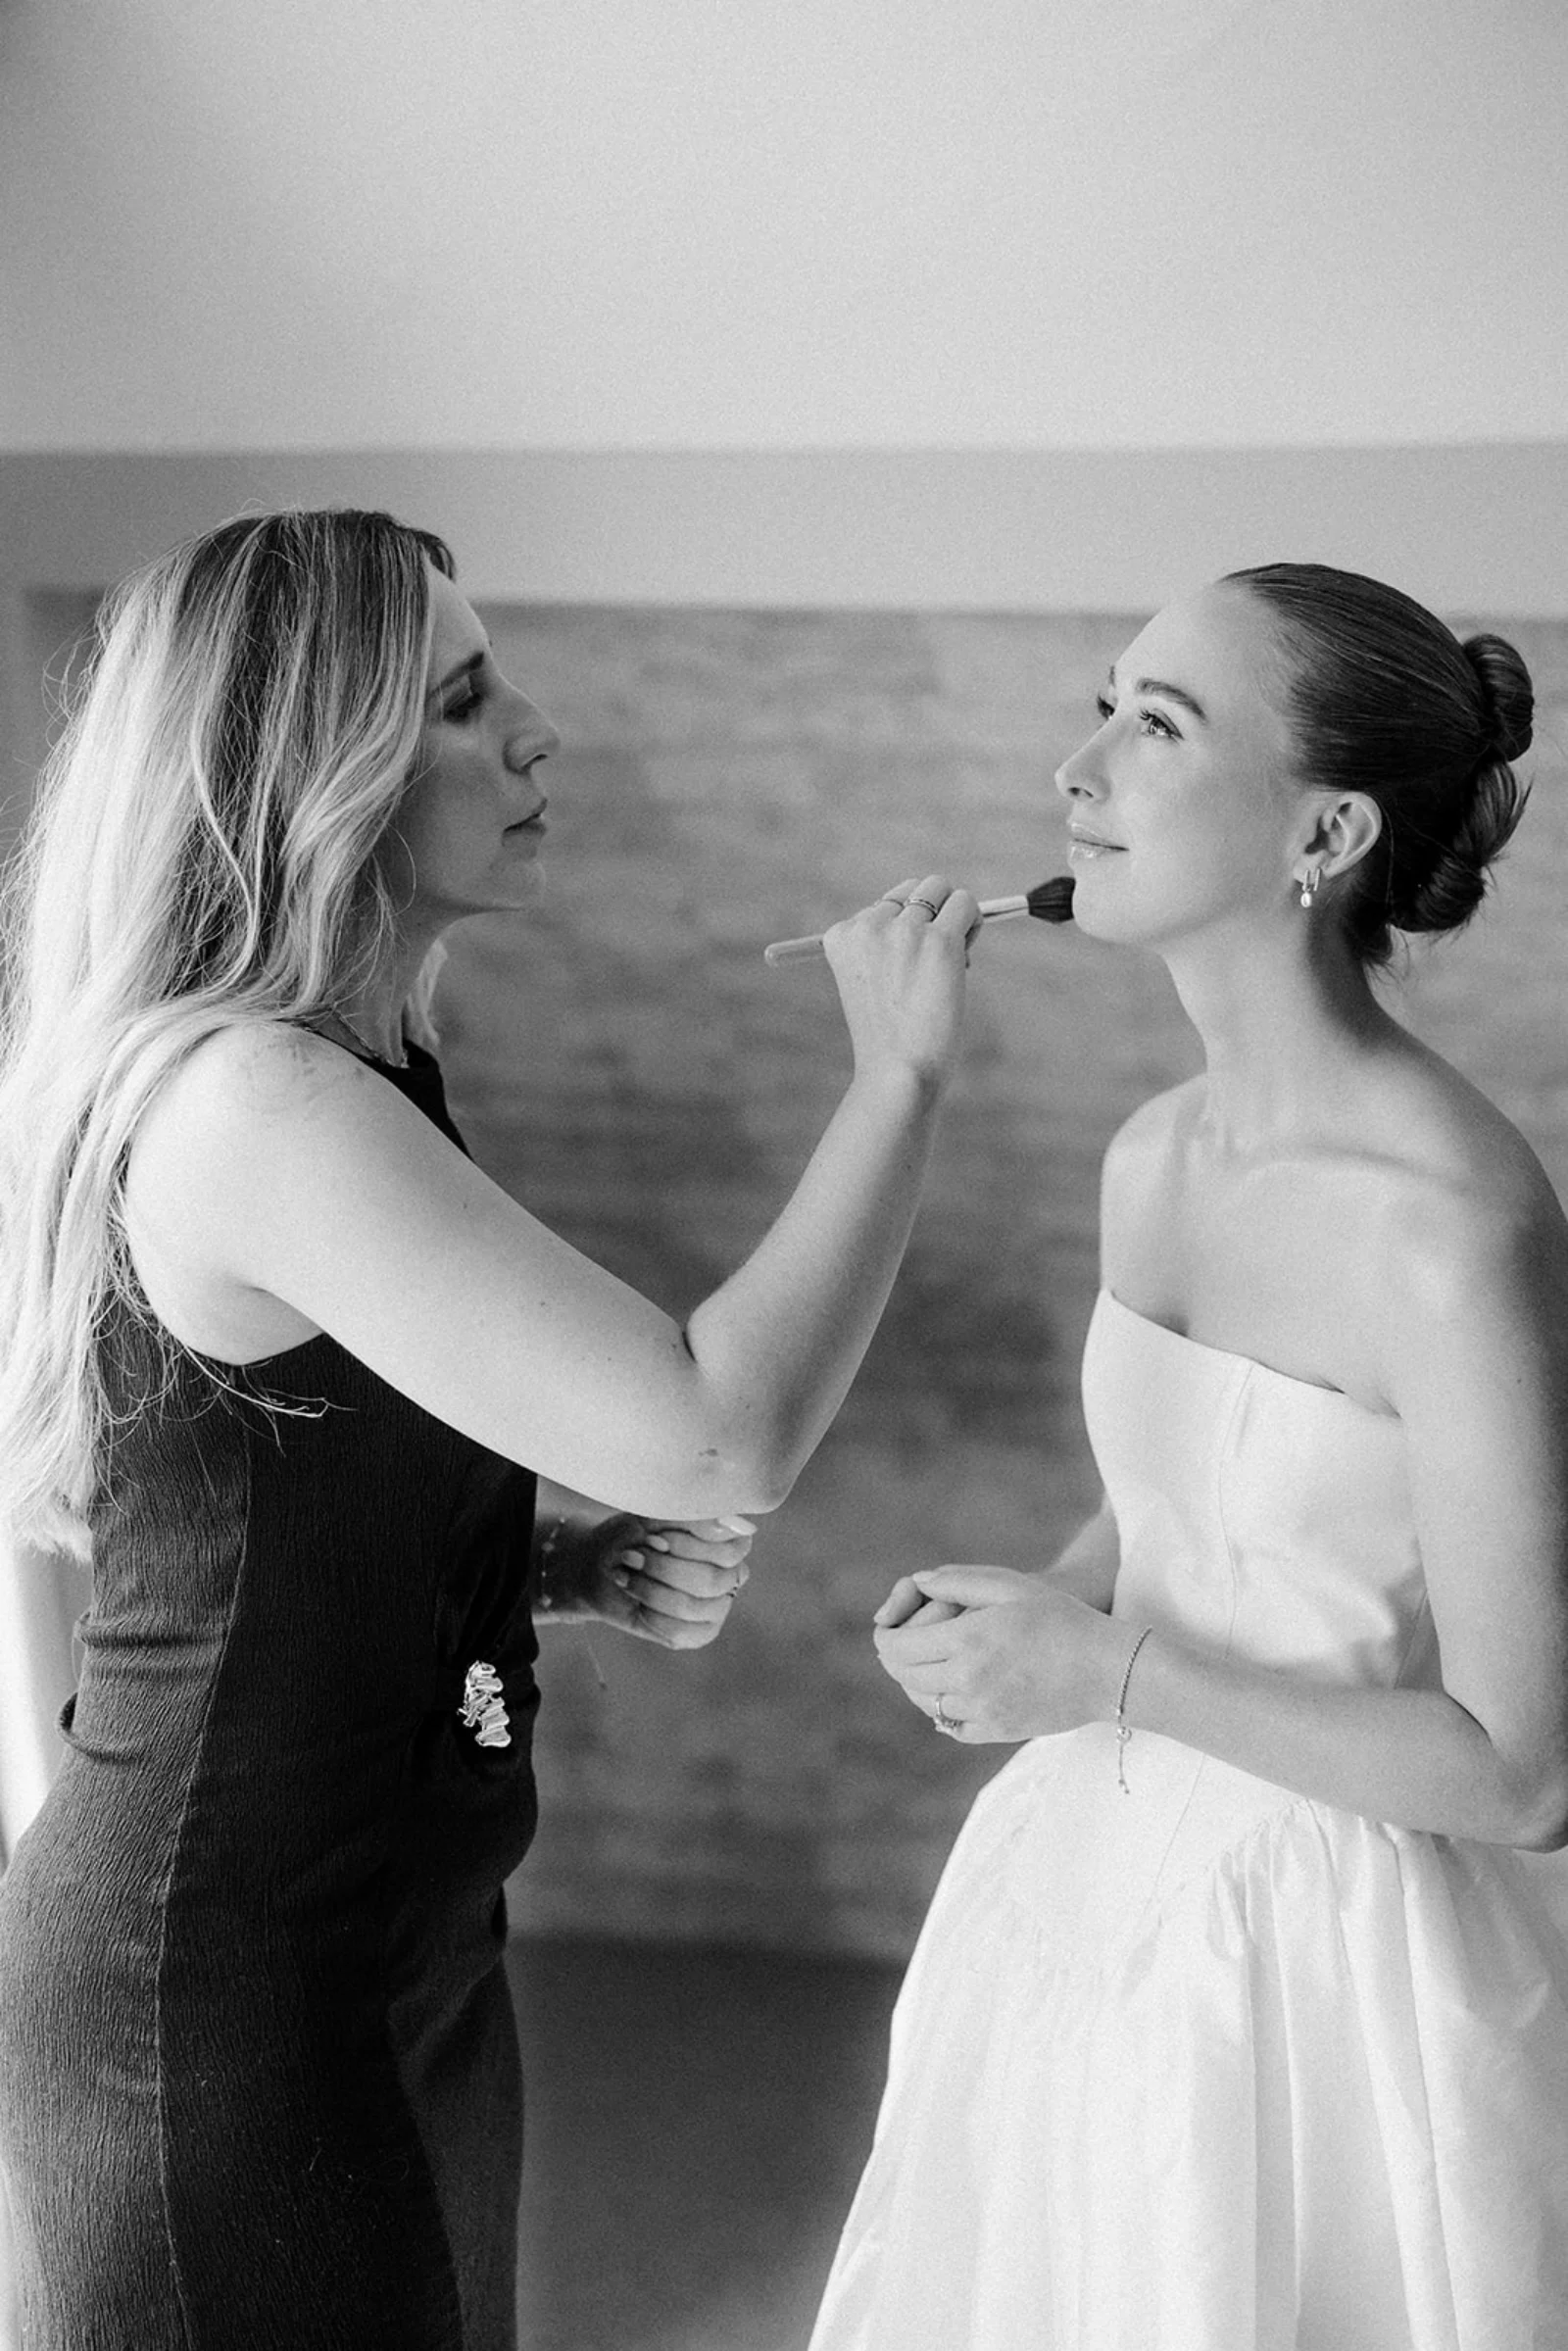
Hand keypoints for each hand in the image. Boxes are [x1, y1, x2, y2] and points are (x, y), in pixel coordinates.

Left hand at [557, 1513, 754, 1650]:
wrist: (600, 1565)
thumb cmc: (632, 1534)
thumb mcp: (654, 1514)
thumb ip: (690, 1515)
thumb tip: (725, 1521)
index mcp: (732, 1541)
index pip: (730, 1551)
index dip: (688, 1546)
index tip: (653, 1537)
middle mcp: (732, 1573)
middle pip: (711, 1581)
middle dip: (663, 1569)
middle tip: (631, 1556)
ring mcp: (719, 1606)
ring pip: (692, 1606)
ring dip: (650, 1590)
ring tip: (627, 1575)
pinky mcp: (700, 1633)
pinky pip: (680, 1631)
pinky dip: (650, 1614)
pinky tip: (637, 1600)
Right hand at [823, 873, 981, 1090]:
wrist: (899, 1073)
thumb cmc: (890, 1036)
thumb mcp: (871, 982)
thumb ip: (888, 943)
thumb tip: (944, 903)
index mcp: (841, 936)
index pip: (885, 904)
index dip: (906, 931)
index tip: (907, 967)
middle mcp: (869, 926)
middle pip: (916, 887)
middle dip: (933, 914)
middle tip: (935, 959)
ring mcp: (904, 932)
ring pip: (942, 890)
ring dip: (955, 918)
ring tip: (951, 960)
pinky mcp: (939, 941)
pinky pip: (967, 904)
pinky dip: (973, 923)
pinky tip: (963, 957)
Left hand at [872, 1564, 1120, 1742]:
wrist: (1108, 1670)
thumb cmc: (1062, 1618)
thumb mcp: (1011, 1586)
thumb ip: (957, 1581)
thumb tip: (917, 1583)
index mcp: (967, 1641)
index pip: (898, 1647)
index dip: (887, 1636)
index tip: (888, 1627)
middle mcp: (968, 1681)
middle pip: (905, 1676)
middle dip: (896, 1659)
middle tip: (900, 1645)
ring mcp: (982, 1712)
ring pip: (924, 1703)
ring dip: (917, 1683)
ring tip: (924, 1664)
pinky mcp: (996, 1732)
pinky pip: (951, 1726)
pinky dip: (941, 1710)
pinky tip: (950, 1693)